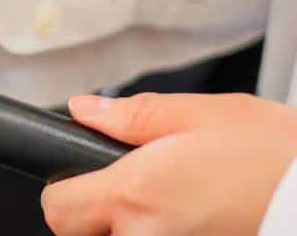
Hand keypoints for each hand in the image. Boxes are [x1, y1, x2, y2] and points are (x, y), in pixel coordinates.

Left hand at [41, 93, 296, 235]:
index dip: (59, 189)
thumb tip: (84, 110)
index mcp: (137, 193)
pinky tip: (188, 214)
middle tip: (127, 185)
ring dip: (129, 226)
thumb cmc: (275, 154)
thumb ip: (131, 115)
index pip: (58, 209)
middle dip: (93, 212)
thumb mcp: (200, 114)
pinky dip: (159, 232)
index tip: (73, 175)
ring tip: (167, 197)